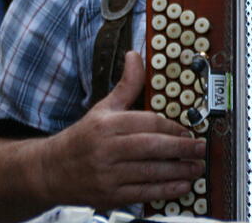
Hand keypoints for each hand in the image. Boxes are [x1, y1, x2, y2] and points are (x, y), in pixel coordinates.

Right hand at [44, 50, 204, 209]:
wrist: (51, 171)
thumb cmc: (83, 138)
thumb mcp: (103, 108)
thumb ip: (126, 85)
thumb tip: (135, 56)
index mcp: (106, 124)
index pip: (146, 122)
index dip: (171, 127)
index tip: (188, 130)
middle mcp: (106, 149)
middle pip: (150, 147)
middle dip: (180, 149)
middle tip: (200, 148)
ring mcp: (107, 175)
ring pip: (149, 172)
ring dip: (178, 171)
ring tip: (197, 167)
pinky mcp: (109, 196)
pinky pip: (142, 193)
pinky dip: (165, 190)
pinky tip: (182, 186)